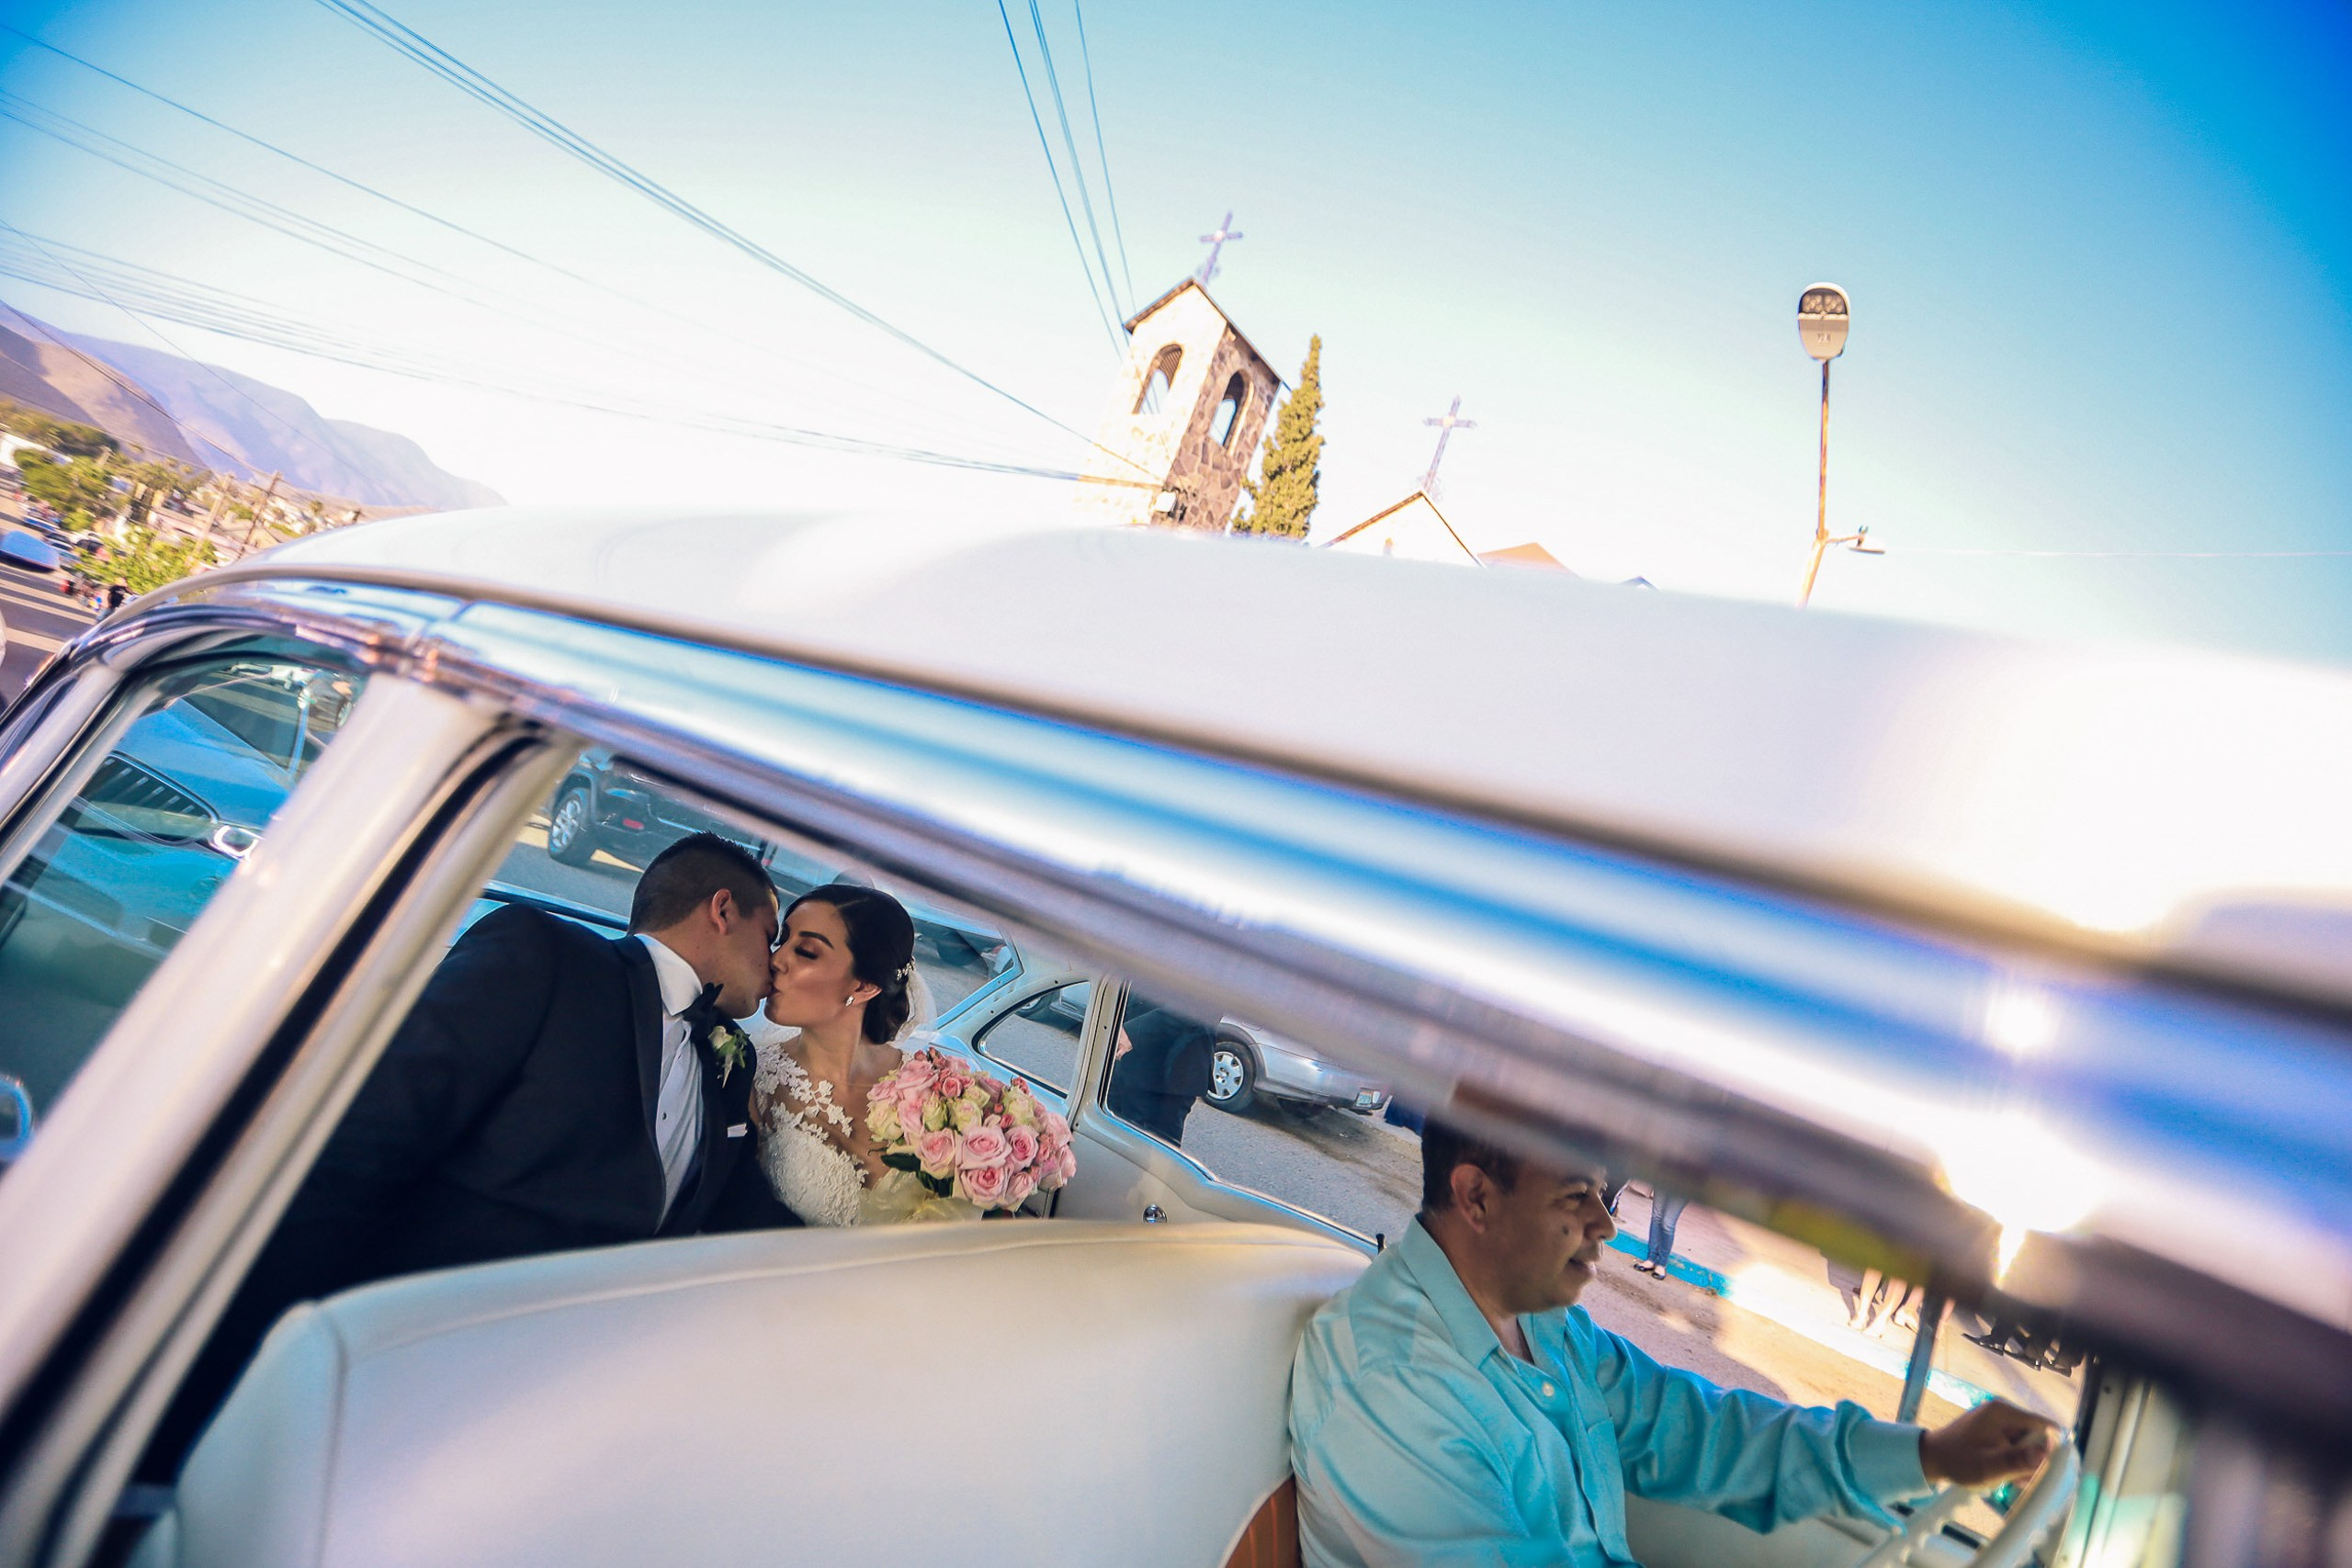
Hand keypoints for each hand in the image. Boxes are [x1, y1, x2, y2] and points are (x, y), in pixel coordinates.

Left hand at [1919, 1399, 2054, 1487]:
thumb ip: (2018, 1461)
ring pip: (2028, 1443)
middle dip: (2034, 1459)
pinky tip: (2005, 1473)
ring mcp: (1999, 1419)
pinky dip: (2014, 1459)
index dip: (2049, 1449)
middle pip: (2037, 1436)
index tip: (2041, 1469)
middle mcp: (2004, 1411)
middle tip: (2020, 1478)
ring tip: (2010, 1478)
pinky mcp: (1995, 1429)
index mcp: (2004, 1412)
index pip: (2045, 1427)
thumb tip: (2046, 1454)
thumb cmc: (1959, 1461)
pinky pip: (2015, 1444)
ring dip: (2024, 1462)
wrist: (1932, 1458)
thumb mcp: (1989, 1466)